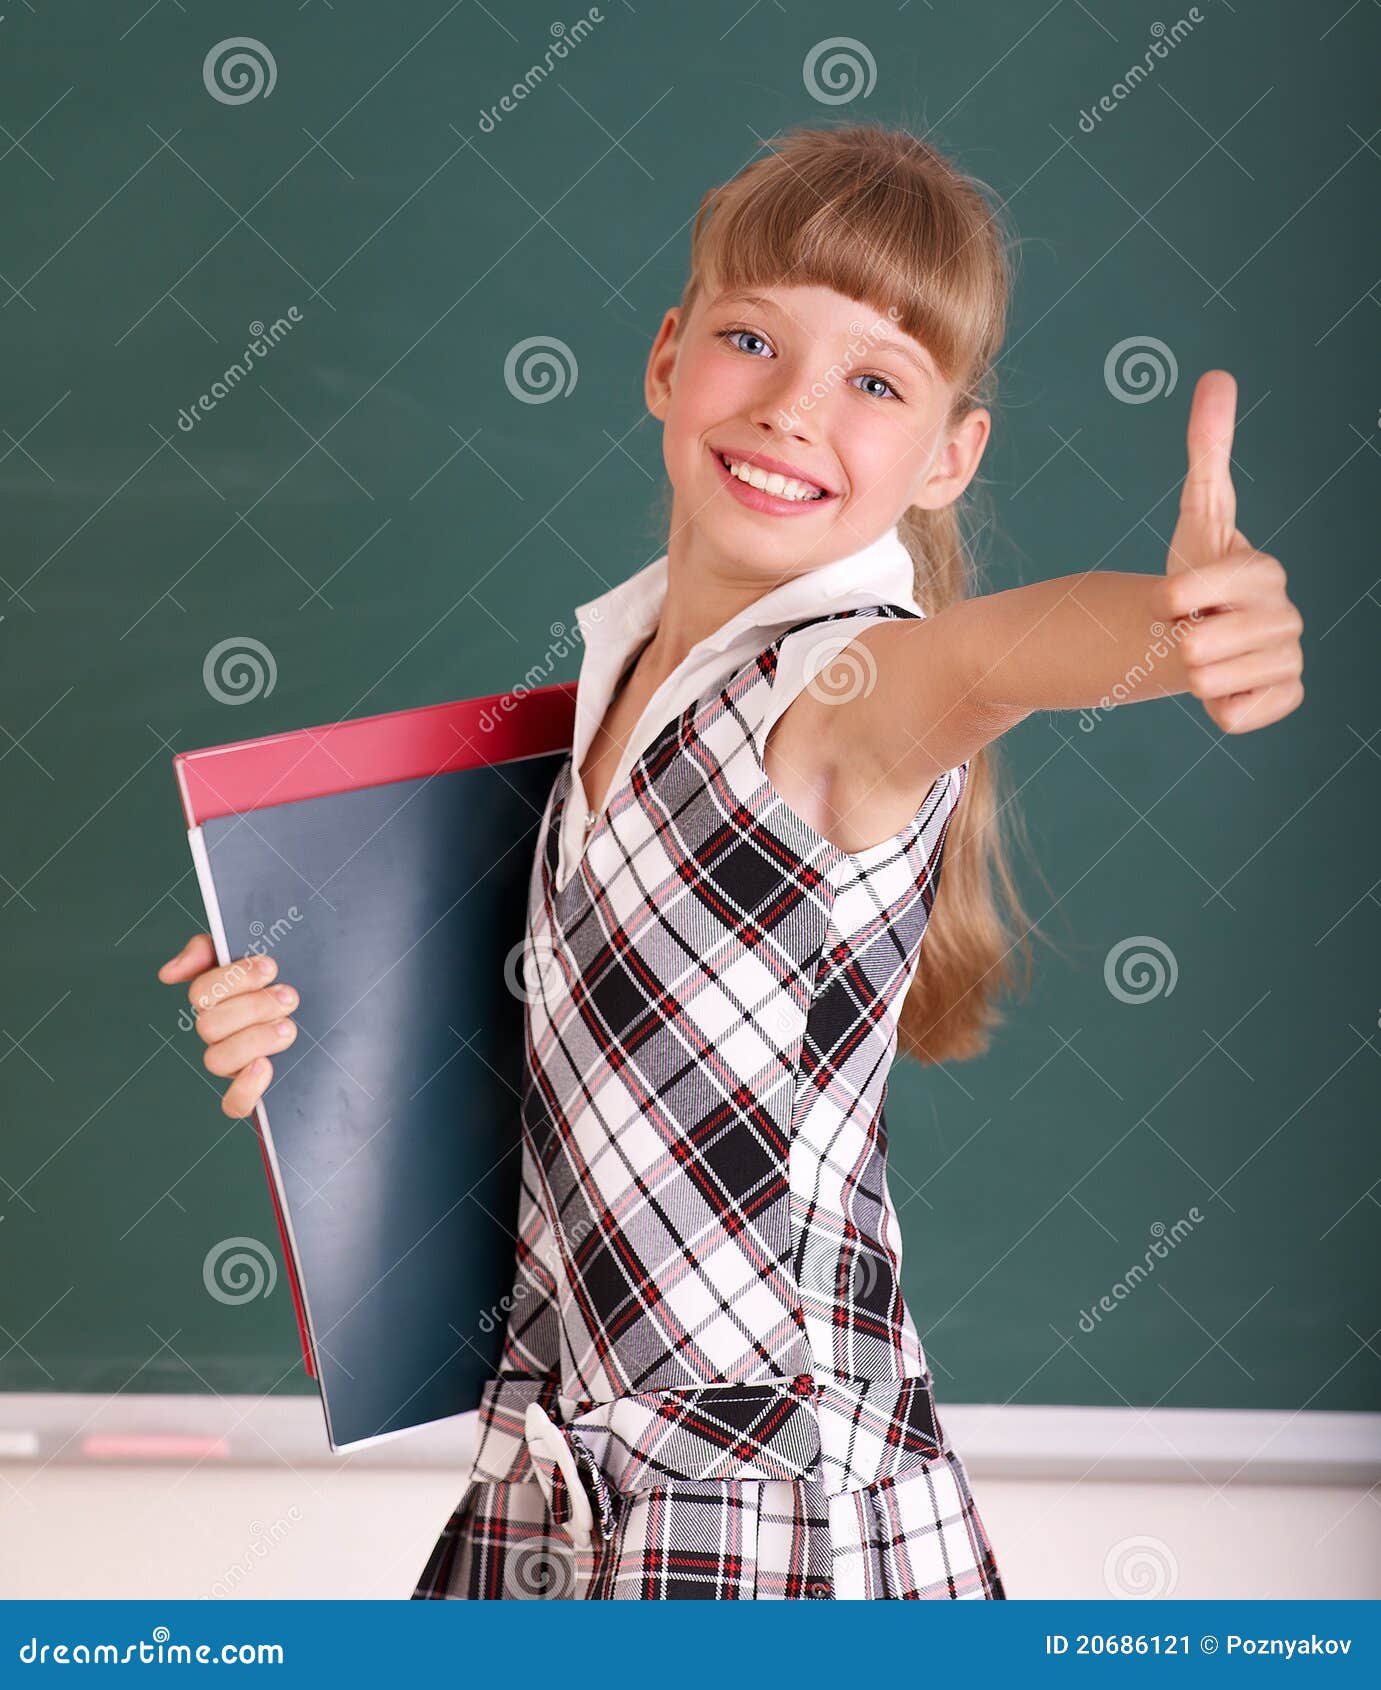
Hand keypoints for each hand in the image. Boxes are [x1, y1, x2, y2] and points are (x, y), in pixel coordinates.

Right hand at [157, 934, 298, 1117]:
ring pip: (216, 1061)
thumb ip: (208, 950)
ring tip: (287, 1026)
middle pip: (209, 1026)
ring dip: (253, 1040)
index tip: (269, 967)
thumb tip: (169, 974)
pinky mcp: (253, 1091)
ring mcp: (234, 1064)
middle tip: (288, 996)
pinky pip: (234, 1105)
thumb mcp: (248, 955)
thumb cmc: (279, 981)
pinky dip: (245, 1089)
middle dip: (253, 1007)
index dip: (233, 980)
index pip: (201, 993)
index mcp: (216, 1001)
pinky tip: (265, 1067)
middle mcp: (219, 1034)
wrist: (326, 1008)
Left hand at [1161, 370, 1303, 732]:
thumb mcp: (1199, 513)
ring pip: (1207, 683)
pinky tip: (1225, 683)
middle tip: (1191, 628)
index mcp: (1264, 571)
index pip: (1180, 599)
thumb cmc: (1198, 571)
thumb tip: (1218, 375)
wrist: (1205, 629)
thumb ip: (1207, 450)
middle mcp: (1288, 616)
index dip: (1164, 601)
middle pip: (1195, 649)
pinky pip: (1232, 717)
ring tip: (1206, 650)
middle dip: (1178, 641)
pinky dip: (1218, 706)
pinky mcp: (1285, 699)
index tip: (1174, 597)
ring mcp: (1290, 660)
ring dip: (1193, 673)